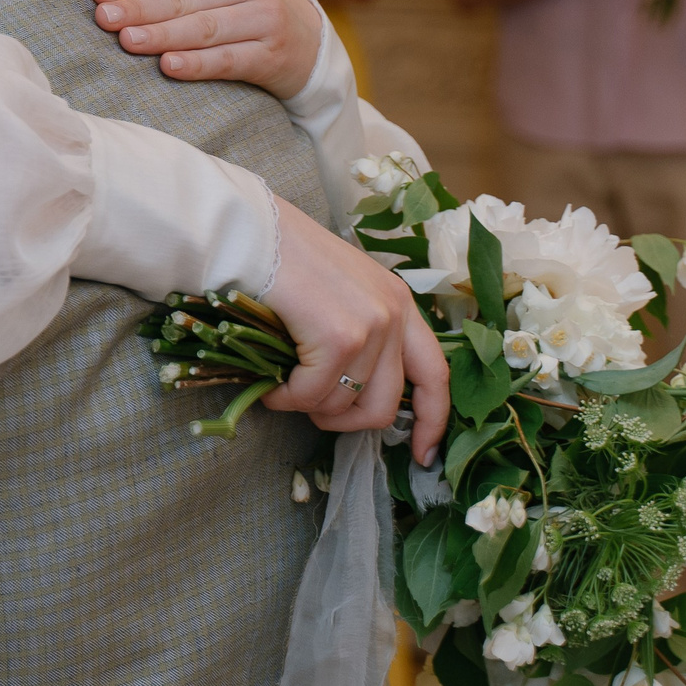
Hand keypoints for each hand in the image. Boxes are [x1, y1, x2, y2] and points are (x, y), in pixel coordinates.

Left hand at [91, 0, 327, 98]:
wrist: (308, 40)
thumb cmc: (241, 8)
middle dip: (139, 9)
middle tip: (103, 19)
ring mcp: (262, 17)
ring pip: (203, 28)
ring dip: (162, 35)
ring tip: (128, 41)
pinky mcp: (272, 54)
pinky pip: (227, 60)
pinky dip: (197, 64)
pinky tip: (169, 66)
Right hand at [258, 199, 448, 463]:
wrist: (250, 232)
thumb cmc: (284, 259)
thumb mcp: (342, 293)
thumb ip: (362, 334)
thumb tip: (353, 394)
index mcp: (400, 303)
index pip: (434, 375)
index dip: (432, 421)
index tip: (422, 454)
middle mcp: (394, 313)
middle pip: (385, 405)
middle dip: (344, 423)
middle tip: (312, 412)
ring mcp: (370, 325)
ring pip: (343, 405)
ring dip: (307, 407)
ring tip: (282, 385)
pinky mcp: (339, 337)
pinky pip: (311, 395)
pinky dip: (285, 398)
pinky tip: (270, 383)